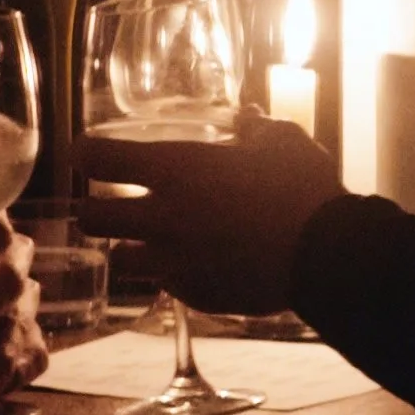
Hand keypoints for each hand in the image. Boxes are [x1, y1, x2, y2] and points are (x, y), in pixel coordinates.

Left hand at [91, 112, 342, 321]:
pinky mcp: (196, 295)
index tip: (88, 153)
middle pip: (91, 218)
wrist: (328, 256)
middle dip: (94, 209)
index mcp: (176, 170)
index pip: (98, 158)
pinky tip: (197, 263)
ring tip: (148, 240)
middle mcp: (163, 218)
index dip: (86, 153)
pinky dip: (173, 273)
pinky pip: (168, 284)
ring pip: (120, 260)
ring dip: (127, 247)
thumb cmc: (303, 188)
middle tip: (110, 203)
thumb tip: (247, 119)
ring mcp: (176, 263)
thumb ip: (256, 129)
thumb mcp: (283, 142)